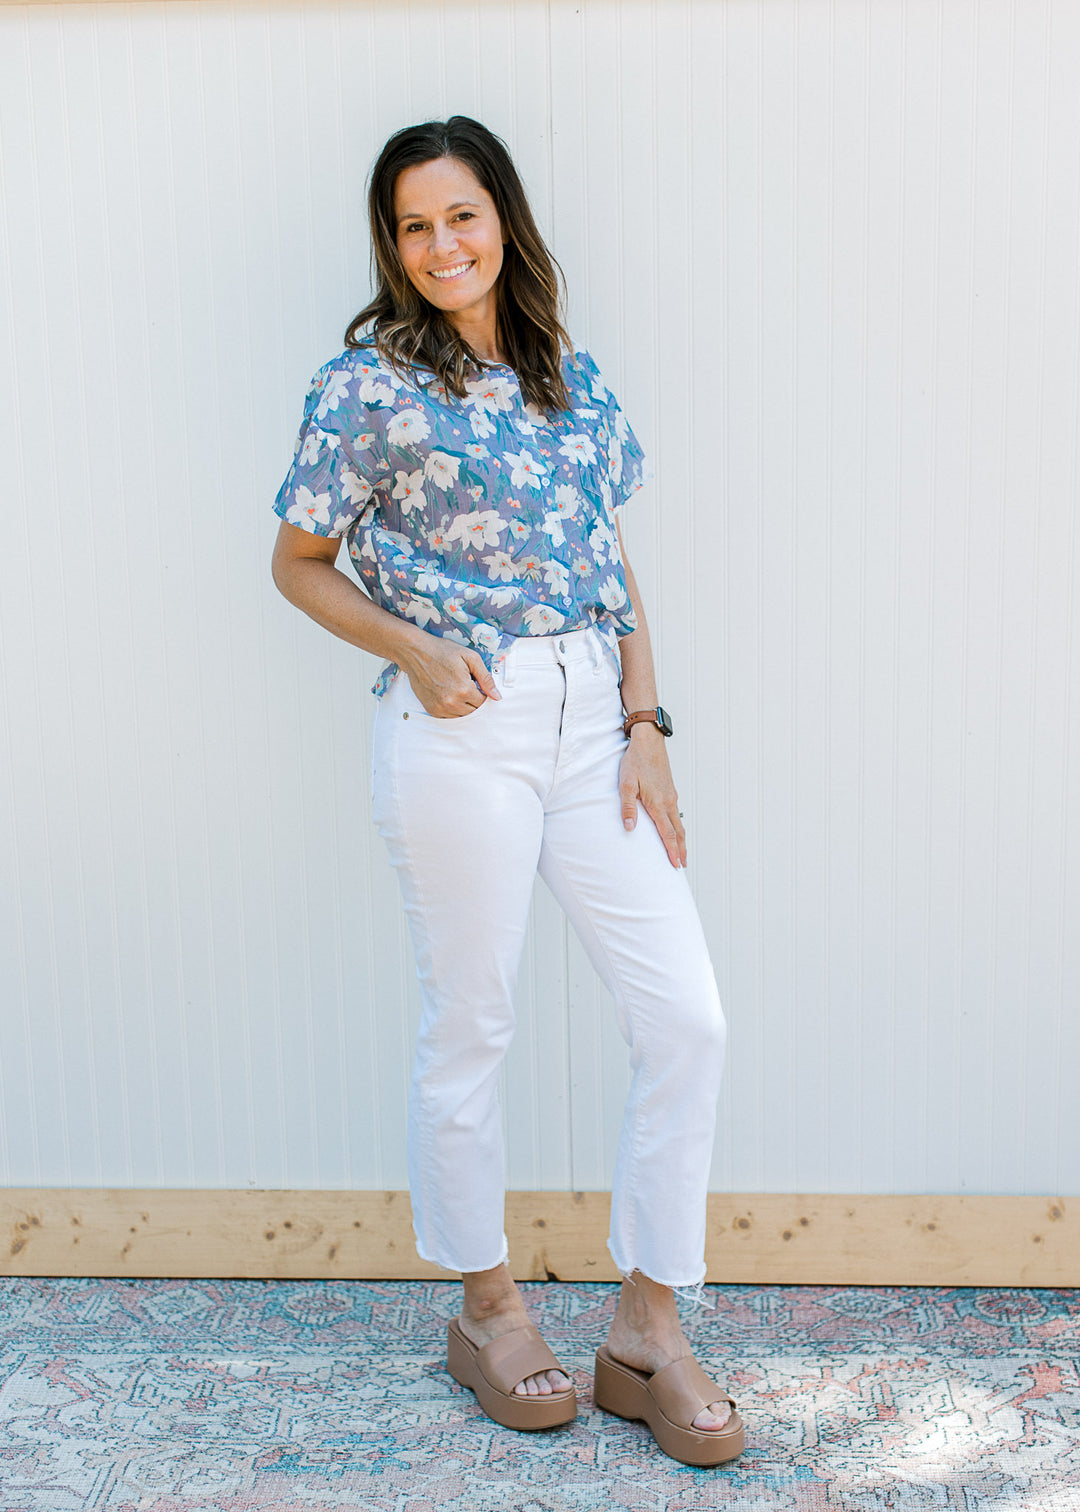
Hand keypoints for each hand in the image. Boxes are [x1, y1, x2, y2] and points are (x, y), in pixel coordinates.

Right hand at [400, 638, 501, 717]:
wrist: (416, 652)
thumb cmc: (443, 652)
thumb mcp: (470, 658)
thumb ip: (486, 678)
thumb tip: (497, 696)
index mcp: (464, 689)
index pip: (484, 702)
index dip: (483, 694)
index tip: (477, 685)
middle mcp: (452, 702)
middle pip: (474, 711)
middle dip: (474, 700)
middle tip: (467, 686)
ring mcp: (440, 708)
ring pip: (462, 716)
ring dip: (464, 706)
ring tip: (457, 689)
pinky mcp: (432, 710)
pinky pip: (449, 717)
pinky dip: (453, 710)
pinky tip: (450, 696)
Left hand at [618, 725, 686, 867]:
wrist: (649, 741)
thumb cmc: (636, 761)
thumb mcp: (626, 784)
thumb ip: (627, 807)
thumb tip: (629, 828)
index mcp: (658, 803)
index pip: (668, 833)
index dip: (672, 851)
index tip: (676, 864)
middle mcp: (668, 801)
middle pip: (678, 831)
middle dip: (681, 850)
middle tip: (682, 865)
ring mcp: (671, 795)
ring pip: (679, 822)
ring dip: (681, 839)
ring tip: (681, 851)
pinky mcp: (669, 790)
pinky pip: (675, 813)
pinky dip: (678, 826)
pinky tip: (674, 828)